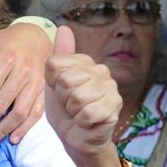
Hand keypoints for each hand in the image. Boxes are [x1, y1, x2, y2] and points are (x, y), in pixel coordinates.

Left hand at [0, 20, 48, 146]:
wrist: (37, 35)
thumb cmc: (5, 42)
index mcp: (6, 60)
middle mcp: (23, 73)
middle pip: (0, 106)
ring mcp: (37, 83)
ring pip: (19, 113)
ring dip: (2, 131)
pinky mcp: (45, 90)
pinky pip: (36, 113)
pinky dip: (25, 128)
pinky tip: (13, 139)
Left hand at [44, 26, 121, 162]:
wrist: (76, 137)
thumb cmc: (64, 110)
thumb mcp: (53, 82)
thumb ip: (58, 57)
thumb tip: (64, 28)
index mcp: (85, 62)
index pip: (55, 64)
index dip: (52, 83)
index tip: (60, 91)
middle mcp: (101, 71)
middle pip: (65, 80)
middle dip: (62, 98)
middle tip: (70, 105)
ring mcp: (110, 88)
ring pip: (77, 97)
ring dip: (72, 111)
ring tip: (78, 113)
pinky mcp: (114, 107)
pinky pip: (87, 113)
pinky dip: (82, 121)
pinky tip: (87, 121)